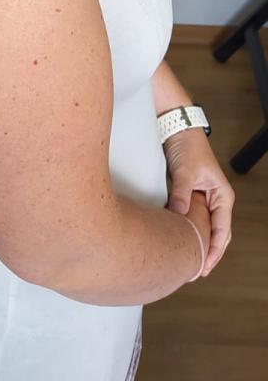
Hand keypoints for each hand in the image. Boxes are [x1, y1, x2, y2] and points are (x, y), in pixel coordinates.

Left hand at [163, 127, 234, 276]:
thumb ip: (182, 194)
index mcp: (223, 197)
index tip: (203, 268)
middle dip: (207, 253)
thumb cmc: (188, 146)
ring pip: (203, 228)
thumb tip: (179, 216)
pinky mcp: (190, 195)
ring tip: (186, 262)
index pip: (222, 232)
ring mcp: (203, 199)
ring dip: (197, 243)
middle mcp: (216, 200)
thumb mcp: (186, 172)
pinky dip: (187, 231)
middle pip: (216, 234)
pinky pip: (192, 219)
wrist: (177, 127)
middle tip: (193, 272)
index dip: (214, 252)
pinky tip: (177, 241)